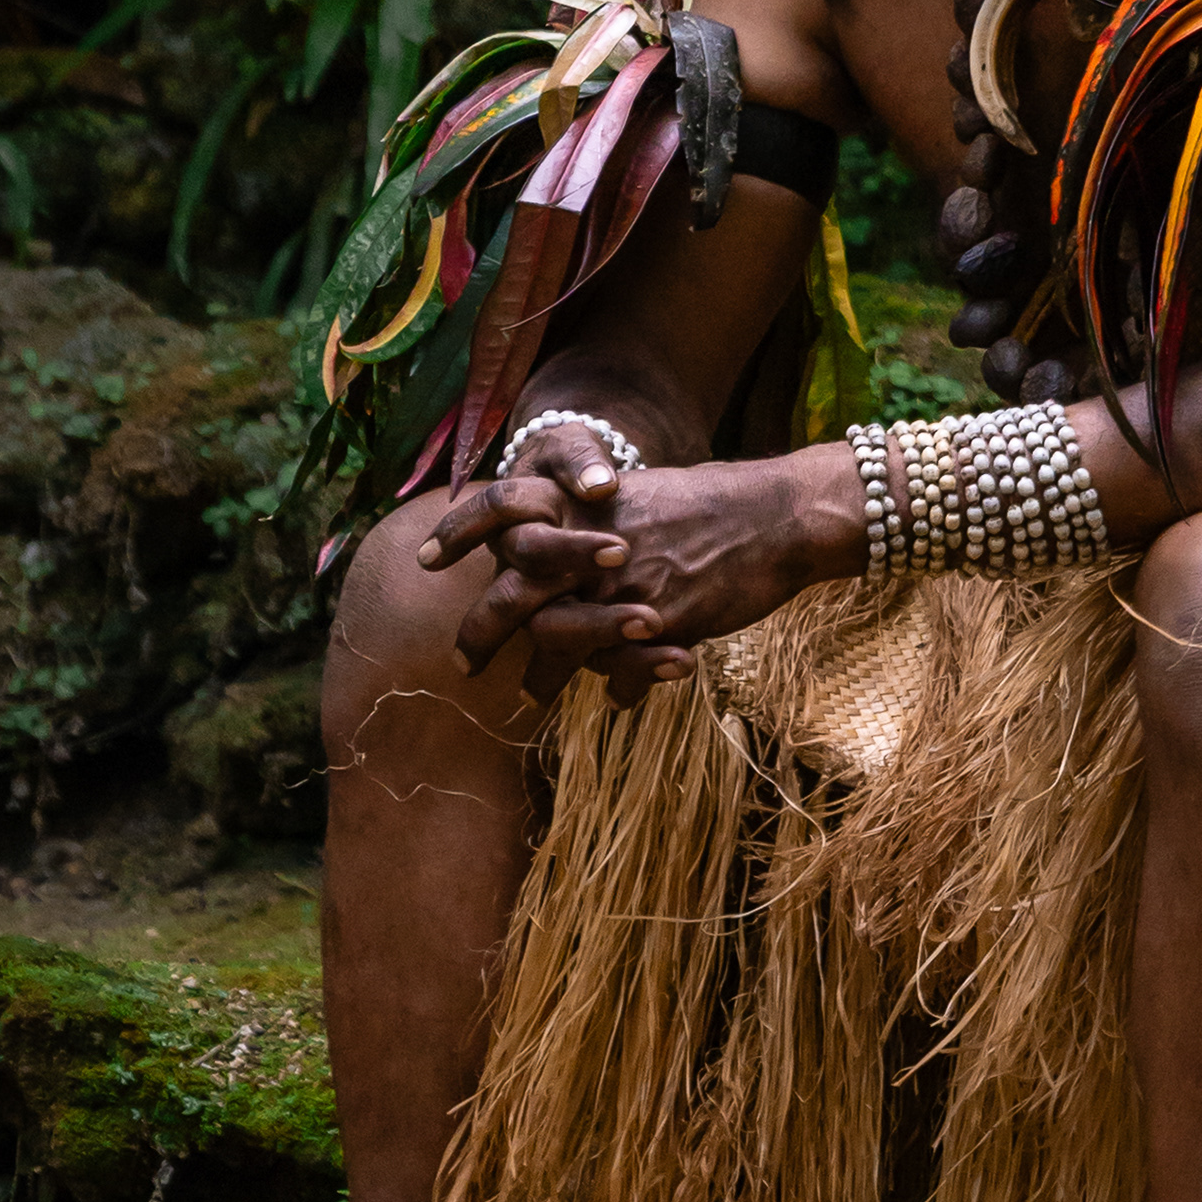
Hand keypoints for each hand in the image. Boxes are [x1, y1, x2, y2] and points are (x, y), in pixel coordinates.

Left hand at [426, 439, 853, 692]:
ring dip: (545, 678)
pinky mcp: (661, 622)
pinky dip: (620, 689)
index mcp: (583, 505)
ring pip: (559, 641)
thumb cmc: (714, 505)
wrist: (776, 515)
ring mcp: (623, 585)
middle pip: (513, 592)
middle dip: (482, 632)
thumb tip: (561, 564)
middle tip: (464, 664)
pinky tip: (621, 700)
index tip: (425, 560)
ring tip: (531, 697)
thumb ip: (595, 532)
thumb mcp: (642, 501)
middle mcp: (592, 544)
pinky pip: (621, 671)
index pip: (502, 510)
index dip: (459, 531)